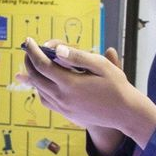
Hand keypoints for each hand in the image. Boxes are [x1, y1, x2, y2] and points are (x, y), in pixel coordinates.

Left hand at [19, 40, 155, 149]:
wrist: (125, 113)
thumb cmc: (117, 86)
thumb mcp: (102, 66)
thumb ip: (79, 57)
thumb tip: (58, 50)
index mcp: (70, 84)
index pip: (42, 65)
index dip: (33, 51)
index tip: (29, 40)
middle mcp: (63, 98)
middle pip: (36, 78)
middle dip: (29, 61)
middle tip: (29, 49)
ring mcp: (63, 108)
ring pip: (38, 90)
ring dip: (33, 75)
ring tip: (33, 62)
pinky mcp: (66, 114)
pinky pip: (46, 101)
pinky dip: (40, 89)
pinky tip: (43, 81)